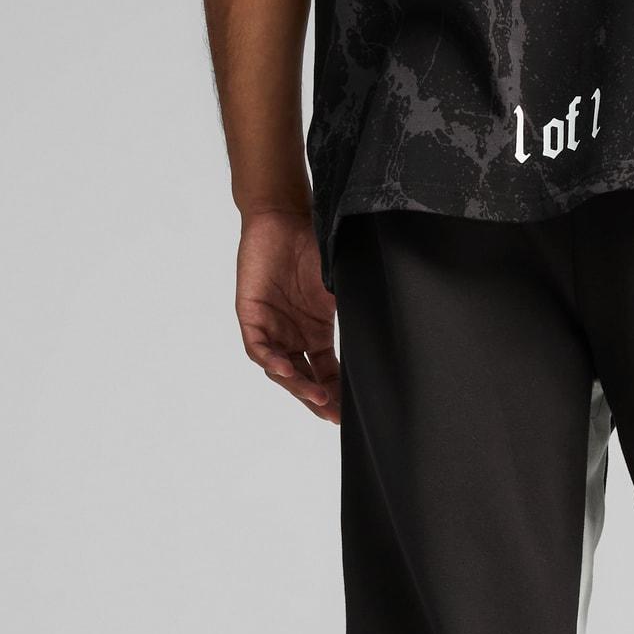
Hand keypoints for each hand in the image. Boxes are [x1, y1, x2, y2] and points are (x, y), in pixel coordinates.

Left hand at [236, 209, 340, 421]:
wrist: (285, 217)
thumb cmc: (314, 247)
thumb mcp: (339, 288)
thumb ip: (353, 314)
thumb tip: (382, 343)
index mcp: (315, 334)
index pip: (326, 373)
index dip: (337, 394)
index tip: (349, 414)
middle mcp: (292, 336)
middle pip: (304, 378)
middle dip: (317, 399)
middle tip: (334, 416)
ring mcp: (271, 328)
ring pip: (281, 369)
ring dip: (298, 386)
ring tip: (316, 398)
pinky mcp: (251, 316)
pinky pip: (258, 348)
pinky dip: (271, 361)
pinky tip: (286, 371)